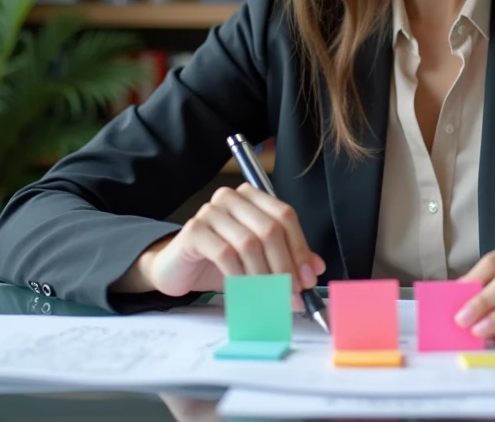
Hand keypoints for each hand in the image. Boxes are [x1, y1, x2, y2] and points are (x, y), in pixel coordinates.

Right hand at [135, 184, 324, 307]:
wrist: (179, 269)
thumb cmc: (221, 262)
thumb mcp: (260, 260)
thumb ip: (288, 258)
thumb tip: (316, 268)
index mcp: (252, 197)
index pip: (285, 216)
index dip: (300, 248)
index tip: (308, 279)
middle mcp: (232, 198)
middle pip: (270, 229)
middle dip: (285, 266)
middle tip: (293, 295)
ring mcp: (210, 211)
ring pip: (250, 243)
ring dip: (265, 276)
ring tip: (271, 298)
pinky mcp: (194, 231)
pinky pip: (226, 254)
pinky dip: (240, 277)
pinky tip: (245, 292)